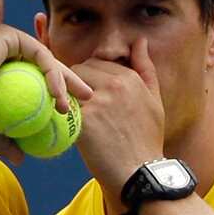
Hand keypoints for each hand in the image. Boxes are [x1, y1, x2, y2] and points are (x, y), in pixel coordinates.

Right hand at [0, 24, 92, 162]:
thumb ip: (5, 141)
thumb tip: (21, 159)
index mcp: (1, 64)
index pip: (37, 75)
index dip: (59, 89)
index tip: (73, 107)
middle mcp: (4, 47)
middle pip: (47, 64)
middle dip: (71, 80)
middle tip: (89, 98)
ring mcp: (6, 38)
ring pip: (46, 59)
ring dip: (65, 81)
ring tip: (74, 104)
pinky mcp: (9, 35)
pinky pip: (40, 55)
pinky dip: (52, 74)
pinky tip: (59, 95)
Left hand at [74, 37, 164, 201]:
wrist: (140, 173)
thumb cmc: (147, 140)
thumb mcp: (154, 100)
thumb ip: (145, 68)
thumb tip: (139, 40)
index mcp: (129, 77)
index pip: (96, 62)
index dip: (89, 78)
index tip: (87, 94)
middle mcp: (114, 85)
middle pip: (79, 70)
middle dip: (74, 84)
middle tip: (75, 103)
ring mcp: (98, 101)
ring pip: (68, 85)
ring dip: (65, 96)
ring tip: (68, 112)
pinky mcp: (84, 120)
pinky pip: (63, 106)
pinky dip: (59, 113)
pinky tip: (61, 123)